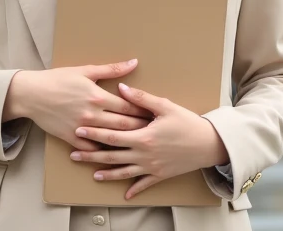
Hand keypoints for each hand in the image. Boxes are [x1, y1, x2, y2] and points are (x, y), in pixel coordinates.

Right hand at [8, 60, 152, 151]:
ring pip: (110, 139)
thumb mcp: (86, 70)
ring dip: (126, 141)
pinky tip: (115, 155)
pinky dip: (103, 153)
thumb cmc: (59, 79)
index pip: (128, 106)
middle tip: (155, 131)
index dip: (143, 111)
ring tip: (141, 143)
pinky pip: (91, 149)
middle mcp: (92, 114)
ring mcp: (81, 128)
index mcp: (98, 96)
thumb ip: (112, 69)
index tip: (156, 114)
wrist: (32, 94)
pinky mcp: (71, 138)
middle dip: (141, 128)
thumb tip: (134, 63)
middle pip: (123, 124)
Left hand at [70, 82, 229, 199]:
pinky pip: (144, 184)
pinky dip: (134, 189)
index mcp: (142, 137)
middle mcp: (143, 155)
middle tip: (74, 155)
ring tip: (92, 173)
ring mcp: (151, 167)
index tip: (79, 130)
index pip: (111, 136)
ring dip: (106, 174)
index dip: (93, 134)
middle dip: (91, 155)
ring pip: (123, 173)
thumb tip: (121, 88)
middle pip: (112, 156)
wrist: (208, 144)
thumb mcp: (165, 106)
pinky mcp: (160, 175)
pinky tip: (125, 194)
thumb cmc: (188, 122)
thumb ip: (141, 99)